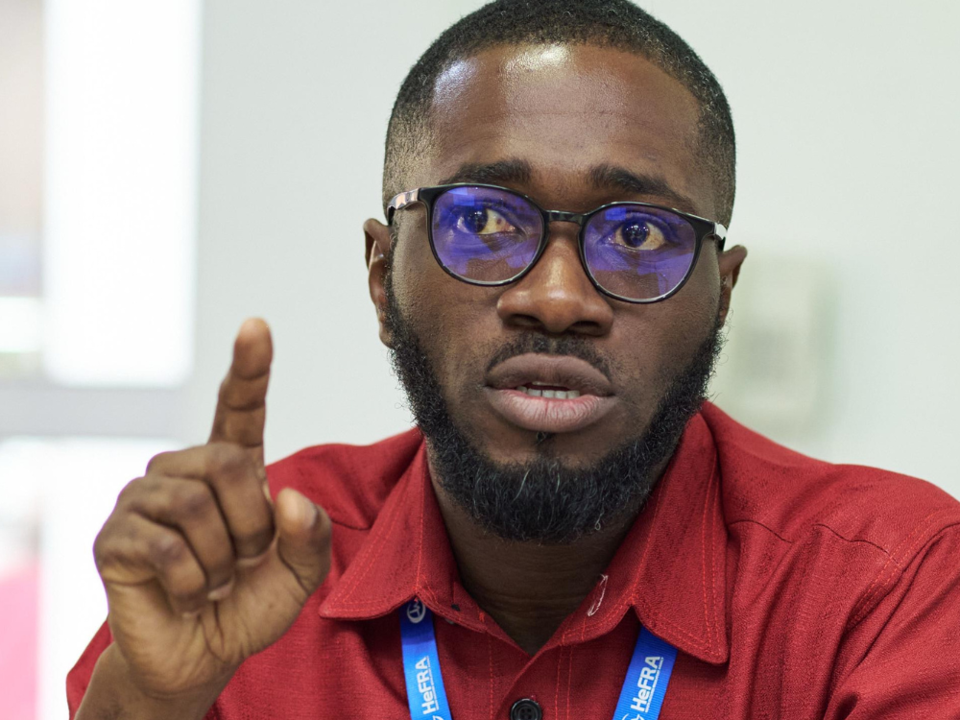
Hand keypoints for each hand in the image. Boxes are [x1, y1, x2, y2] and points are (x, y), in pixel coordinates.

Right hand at [92, 319, 331, 700]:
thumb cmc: (250, 602)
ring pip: (195, 504)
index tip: (256, 326)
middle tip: (244, 560)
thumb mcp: (300, 574)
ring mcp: (143, 500)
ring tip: (214, 578)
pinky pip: (167, 547)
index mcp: (231, 469)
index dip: (249, 368)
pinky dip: (192, 583)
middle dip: (251, 524)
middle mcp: (183, 471)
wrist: (202, 656)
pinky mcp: (115, 537)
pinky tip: (188, 594)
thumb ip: (309, 536)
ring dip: (221, 559)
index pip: (239, 409)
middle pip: (228, 463)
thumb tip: (288, 496)